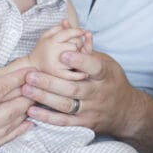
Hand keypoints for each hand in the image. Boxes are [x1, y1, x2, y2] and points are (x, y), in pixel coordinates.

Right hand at [0, 59, 33, 152]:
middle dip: (27, 96)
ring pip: (10, 126)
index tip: (29, 70)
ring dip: (25, 113)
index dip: (17, 79)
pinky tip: (27, 122)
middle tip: (39, 85)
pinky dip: (17, 131)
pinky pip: (2, 141)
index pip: (1, 89)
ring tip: (36, 100)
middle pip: (12, 109)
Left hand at [22, 44, 139, 135]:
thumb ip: (87, 50)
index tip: (63, 53)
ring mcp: (91, 110)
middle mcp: (98, 93)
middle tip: (30, 75)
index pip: (94, 67)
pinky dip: (47, 117)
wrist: (126, 111)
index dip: (80, 61)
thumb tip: (71, 28)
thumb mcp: (107, 63)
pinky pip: (64, 122)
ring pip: (66, 105)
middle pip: (73, 88)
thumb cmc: (111, 82)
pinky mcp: (84, 123)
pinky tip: (32, 110)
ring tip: (26, 89)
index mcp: (105, 75)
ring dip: (44, 97)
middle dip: (50, 82)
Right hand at [28, 21, 88, 79]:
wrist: (33, 66)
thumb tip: (67, 22)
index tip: (83, 31)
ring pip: (76, 57)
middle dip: (78, 44)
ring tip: (74, 56)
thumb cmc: (42, 48)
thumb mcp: (46, 35)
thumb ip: (57, 28)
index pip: (67, 33)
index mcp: (51, 41)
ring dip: (79, 56)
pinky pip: (73, 74)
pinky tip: (85, 73)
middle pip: (75, 44)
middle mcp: (54, 51)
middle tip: (75, 47)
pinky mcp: (58, 74)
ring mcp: (56, 63)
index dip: (76, 31)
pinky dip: (81, 74)